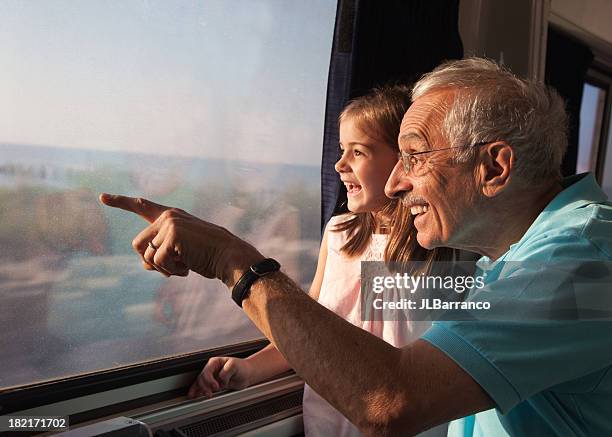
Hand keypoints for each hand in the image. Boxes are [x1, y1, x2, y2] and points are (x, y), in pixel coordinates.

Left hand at [99, 193, 263, 285]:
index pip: (141, 206)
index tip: (102, 197)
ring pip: (146, 256)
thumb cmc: (207, 255)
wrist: (228, 256)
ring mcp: (170, 224)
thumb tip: (144, 262)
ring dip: (163, 269)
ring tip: (183, 267)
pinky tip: (187, 268)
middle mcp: (168, 216)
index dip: (120, 202)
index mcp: (171, 216)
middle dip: (151, 262)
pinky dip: (171, 271)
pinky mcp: (172, 236)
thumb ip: (161, 250)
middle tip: (171, 268)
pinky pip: (158, 262)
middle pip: (138, 244)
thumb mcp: (181, 251)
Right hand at [188, 357, 254, 398]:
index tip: (216, 386)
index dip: (209, 380)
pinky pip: (202, 387)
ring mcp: (212, 377)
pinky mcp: (214, 384)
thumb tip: (220, 378)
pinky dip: (198, 391)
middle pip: (201, 378)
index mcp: (215, 362)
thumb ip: (226, 371)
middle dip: (204, 386)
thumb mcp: (235, 365)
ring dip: (201, 390)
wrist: (247, 374)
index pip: (207, 371)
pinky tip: (194, 395)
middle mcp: (212, 369)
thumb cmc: (242, 367)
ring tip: (206, 395)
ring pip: (200, 383)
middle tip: (210, 394)